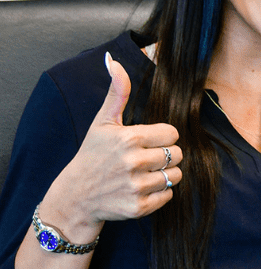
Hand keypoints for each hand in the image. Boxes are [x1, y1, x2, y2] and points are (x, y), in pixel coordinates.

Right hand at [39, 53, 182, 240]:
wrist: (75, 197)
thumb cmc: (93, 155)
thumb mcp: (103, 122)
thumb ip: (117, 92)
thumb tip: (114, 61)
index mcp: (129, 138)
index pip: (172, 134)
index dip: (163, 137)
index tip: (147, 141)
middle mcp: (133, 162)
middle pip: (177, 154)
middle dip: (165, 155)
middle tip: (146, 158)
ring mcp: (136, 186)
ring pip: (176, 175)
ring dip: (165, 174)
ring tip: (145, 173)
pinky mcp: (139, 207)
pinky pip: (169, 196)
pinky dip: (160, 194)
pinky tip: (142, 188)